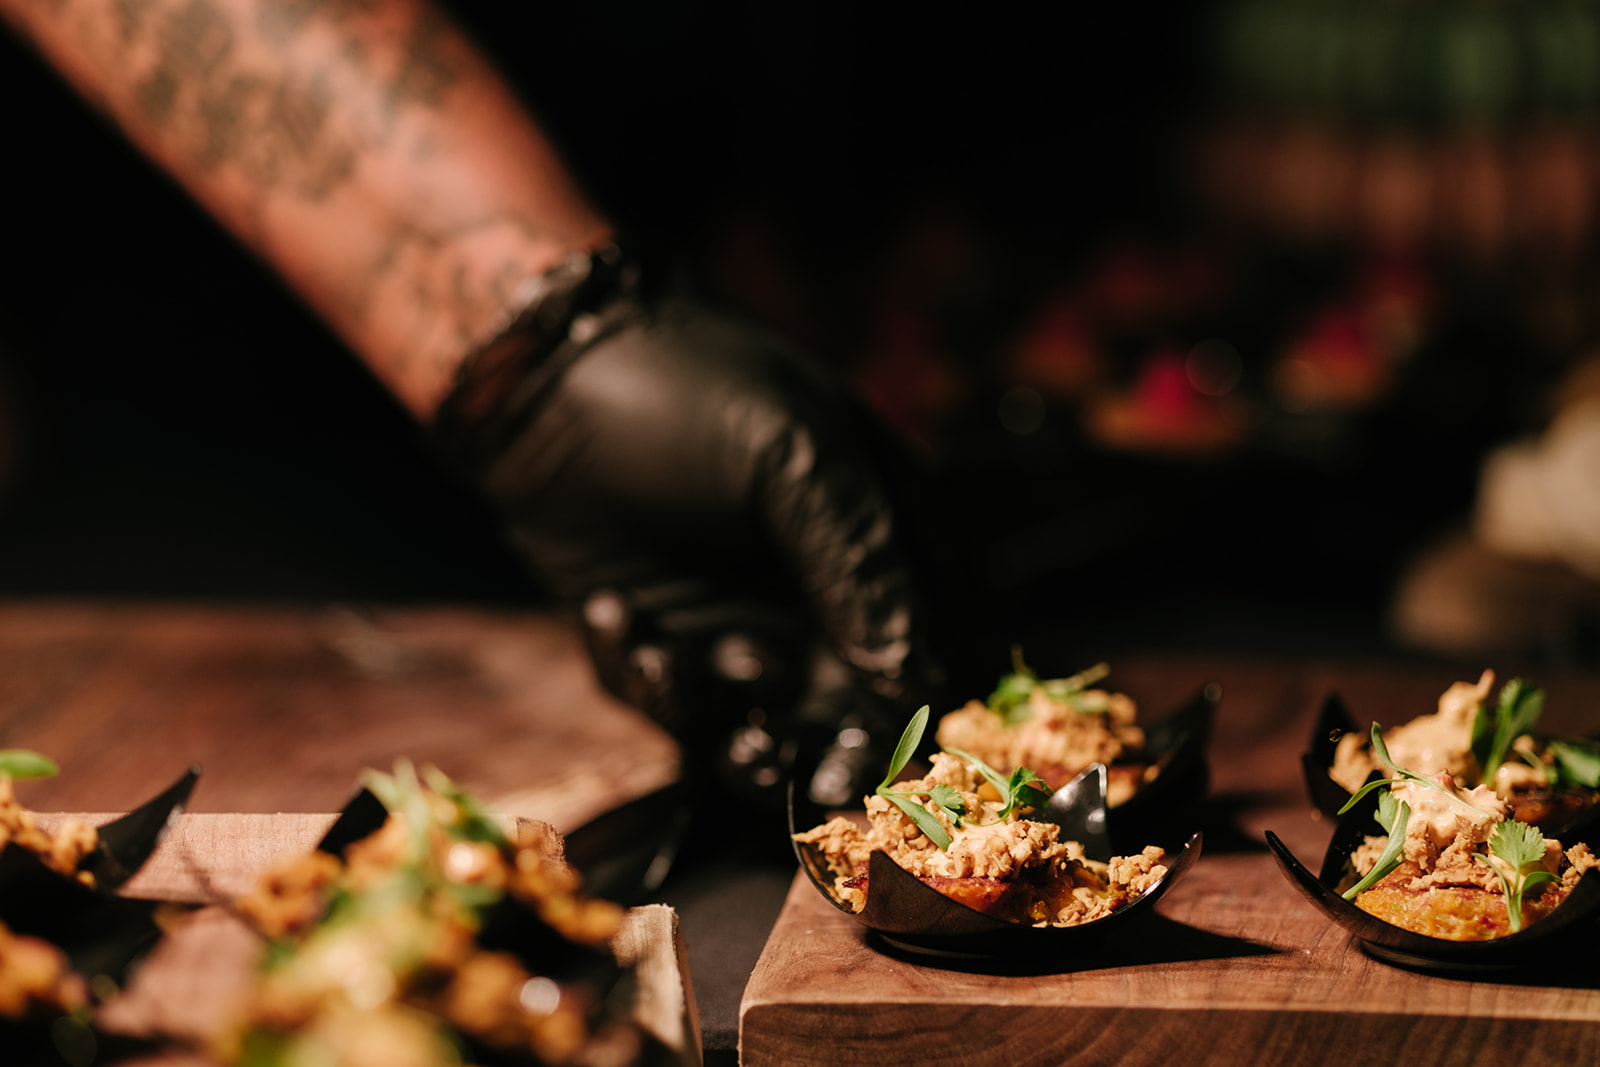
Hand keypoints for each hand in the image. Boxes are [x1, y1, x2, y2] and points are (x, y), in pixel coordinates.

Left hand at [433, 248, 940, 806]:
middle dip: (810, 750)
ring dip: (719, 722)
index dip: (900, 716)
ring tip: (675, 665)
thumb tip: (912, 676)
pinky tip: (614, 612)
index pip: (918, 653)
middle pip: (838, 715)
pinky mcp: (658, 641)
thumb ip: (861, 565)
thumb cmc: (691, 393)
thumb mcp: (797, 458)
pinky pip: (666, 705)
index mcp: (874, 545)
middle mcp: (812, 597)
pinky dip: (643, 678)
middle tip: (771, 756)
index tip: (864, 759)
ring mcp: (732, 621)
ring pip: (751, 726)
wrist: (548, 374)